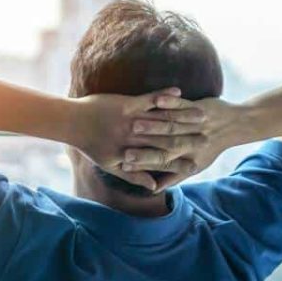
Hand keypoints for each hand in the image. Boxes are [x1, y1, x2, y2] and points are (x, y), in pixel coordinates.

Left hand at [69, 87, 206, 190]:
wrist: (72, 122)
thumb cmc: (91, 145)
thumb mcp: (111, 165)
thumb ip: (134, 177)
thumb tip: (153, 188)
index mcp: (131, 155)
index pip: (162, 161)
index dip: (181, 162)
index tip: (199, 163)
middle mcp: (134, 140)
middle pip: (166, 141)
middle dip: (189, 139)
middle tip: (209, 138)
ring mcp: (131, 121)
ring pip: (162, 120)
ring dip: (183, 117)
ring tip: (202, 115)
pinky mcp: (126, 104)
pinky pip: (149, 100)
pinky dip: (164, 96)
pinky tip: (179, 92)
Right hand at [124, 97, 245, 189]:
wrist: (236, 125)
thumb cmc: (210, 147)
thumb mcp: (195, 164)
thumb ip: (173, 177)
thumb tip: (154, 189)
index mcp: (188, 157)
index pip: (162, 163)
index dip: (143, 164)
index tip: (124, 165)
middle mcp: (192, 142)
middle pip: (165, 146)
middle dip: (144, 147)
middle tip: (124, 148)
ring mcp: (196, 124)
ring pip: (172, 125)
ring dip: (153, 124)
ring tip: (134, 123)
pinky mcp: (199, 108)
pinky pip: (183, 104)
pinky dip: (170, 101)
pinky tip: (157, 99)